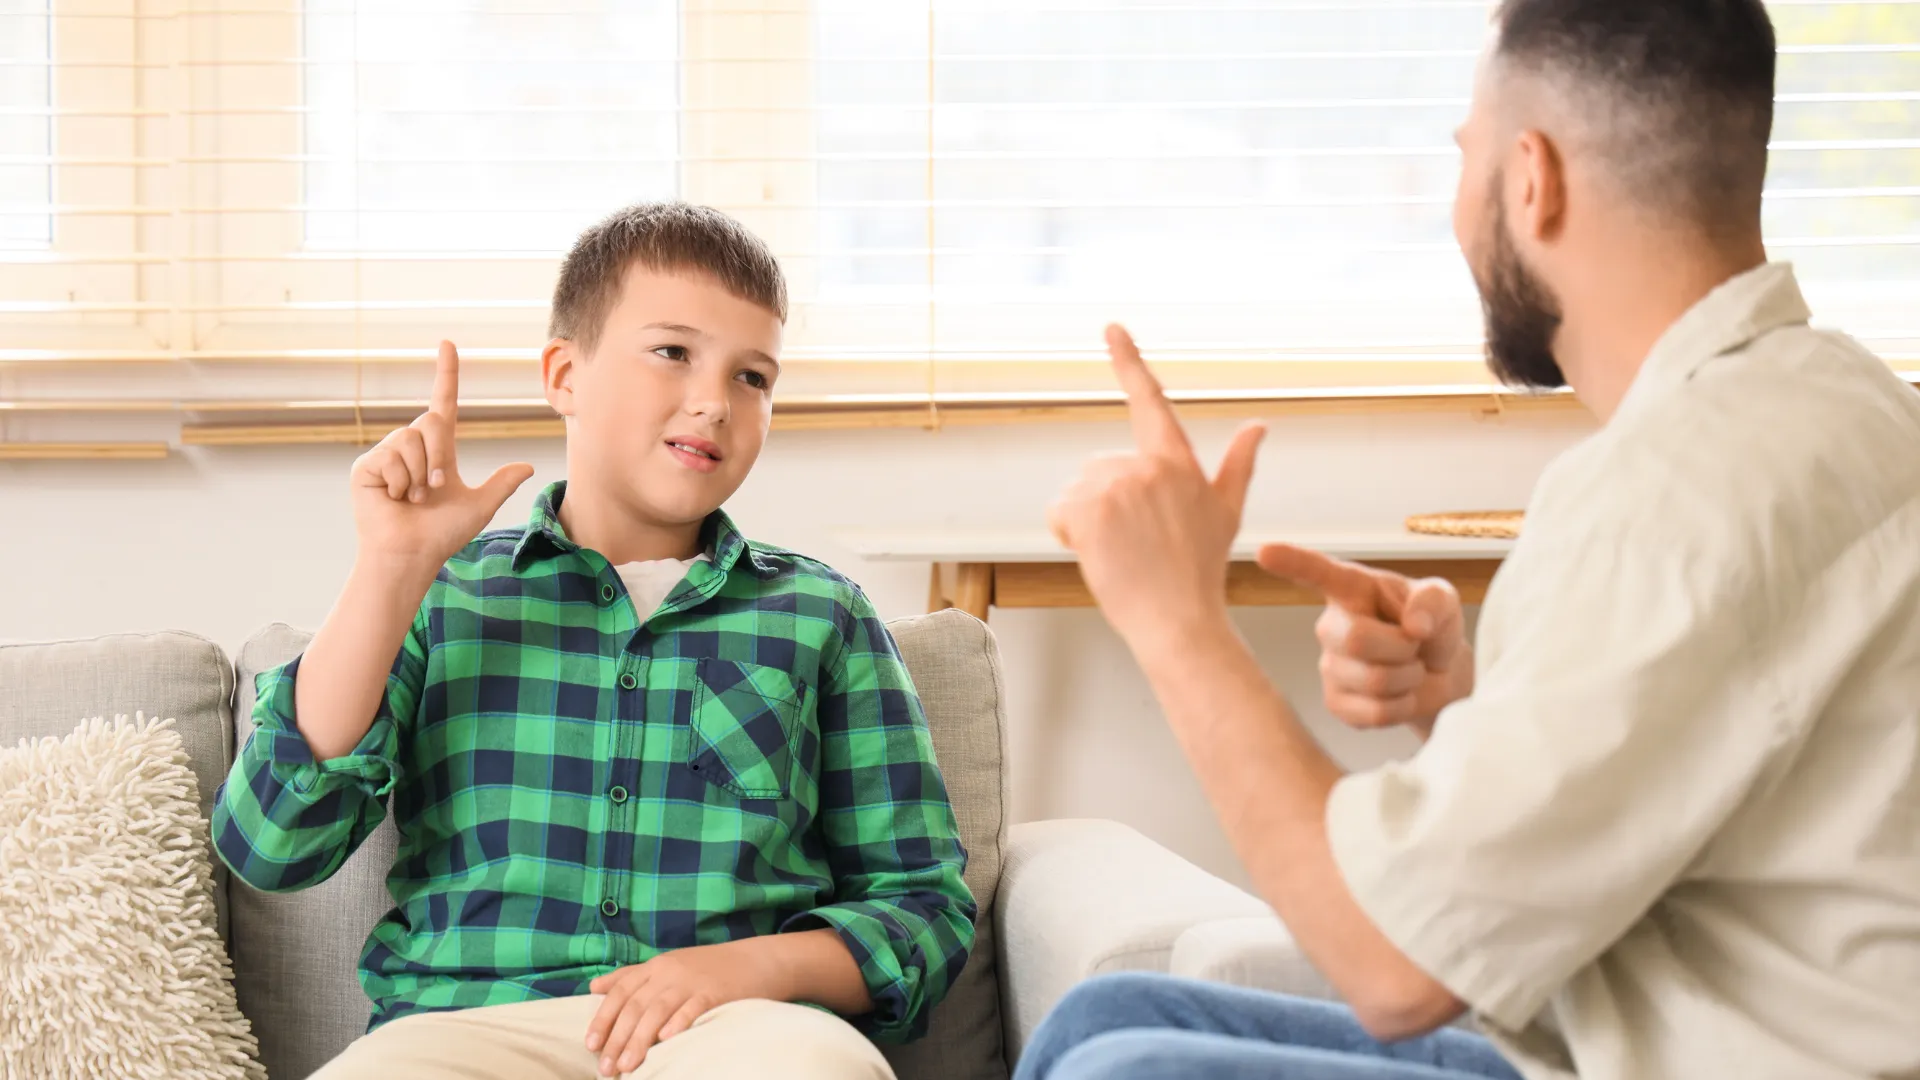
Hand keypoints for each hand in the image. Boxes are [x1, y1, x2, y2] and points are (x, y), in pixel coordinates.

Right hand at [350, 341, 534, 571]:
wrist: (411, 555)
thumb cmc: (442, 535)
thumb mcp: (479, 506)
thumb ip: (501, 483)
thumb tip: (528, 466)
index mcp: (437, 452)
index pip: (443, 404)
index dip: (446, 375)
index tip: (447, 344)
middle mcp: (411, 448)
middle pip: (431, 421)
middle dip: (438, 457)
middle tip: (433, 489)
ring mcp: (386, 455)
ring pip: (410, 437)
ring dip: (419, 473)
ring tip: (412, 497)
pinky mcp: (366, 466)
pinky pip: (390, 455)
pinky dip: (400, 480)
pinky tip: (394, 497)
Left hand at [584, 941, 779, 1076]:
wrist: (755, 960)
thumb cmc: (706, 968)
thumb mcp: (666, 965)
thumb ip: (630, 976)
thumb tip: (593, 986)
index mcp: (656, 966)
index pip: (622, 991)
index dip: (604, 1018)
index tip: (591, 1044)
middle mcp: (670, 972)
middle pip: (636, 1006)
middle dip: (618, 1038)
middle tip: (606, 1067)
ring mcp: (692, 982)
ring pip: (658, 1011)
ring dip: (640, 1040)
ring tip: (628, 1066)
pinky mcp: (715, 993)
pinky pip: (693, 1008)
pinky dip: (678, 1023)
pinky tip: (666, 1040)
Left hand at [1047, 325, 1266, 649]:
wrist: (1177, 619)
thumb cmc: (1200, 571)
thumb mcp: (1226, 513)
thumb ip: (1238, 464)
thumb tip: (1258, 426)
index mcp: (1177, 462)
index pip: (1149, 400)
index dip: (1129, 361)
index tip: (1111, 328)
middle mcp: (1146, 467)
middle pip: (1100, 468)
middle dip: (1106, 502)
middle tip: (1135, 542)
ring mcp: (1115, 486)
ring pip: (1078, 491)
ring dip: (1086, 520)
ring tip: (1120, 552)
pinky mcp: (1087, 509)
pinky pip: (1060, 512)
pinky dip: (1069, 535)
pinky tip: (1098, 555)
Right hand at [1256, 545, 1470, 739]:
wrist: (1441, 676)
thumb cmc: (1433, 628)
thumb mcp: (1443, 601)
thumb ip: (1433, 601)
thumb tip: (1413, 625)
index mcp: (1352, 588)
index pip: (1317, 572)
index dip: (1291, 562)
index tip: (1264, 552)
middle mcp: (1332, 625)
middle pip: (1355, 638)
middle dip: (1402, 648)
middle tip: (1416, 648)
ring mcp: (1330, 666)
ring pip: (1373, 680)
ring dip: (1408, 679)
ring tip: (1410, 670)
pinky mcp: (1336, 702)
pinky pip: (1373, 713)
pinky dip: (1402, 708)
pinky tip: (1400, 696)